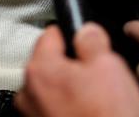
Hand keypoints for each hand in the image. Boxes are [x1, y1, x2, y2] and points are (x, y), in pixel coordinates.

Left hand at [15, 23, 138, 116]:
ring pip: (53, 90)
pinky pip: (55, 112)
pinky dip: (70, 111)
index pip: (51, 34)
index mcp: (40, 69)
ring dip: (71, 92)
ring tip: (97, 102)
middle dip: (73, 67)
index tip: (86, 44)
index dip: (73, 35)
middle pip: (50, 64)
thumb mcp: (109, 65)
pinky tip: (89, 115)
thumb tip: (85, 30)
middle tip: (99, 78)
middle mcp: (29, 93)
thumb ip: (91, 39)